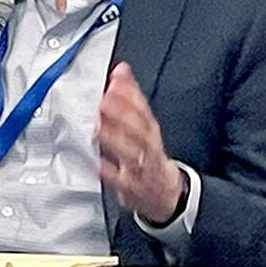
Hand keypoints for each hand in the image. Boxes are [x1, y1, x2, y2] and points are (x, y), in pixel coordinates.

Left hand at [97, 62, 186, 224]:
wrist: (167, 195)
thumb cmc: (150, 157)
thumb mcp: (146, 127)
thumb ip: (132, 98)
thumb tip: (121, 71)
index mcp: (151, 133)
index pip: (145, 109)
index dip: (132, 93)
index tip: (119, 78)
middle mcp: (149, 150)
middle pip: (140, 129)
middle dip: (124, 112)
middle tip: (107, 98)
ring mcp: (141, 169)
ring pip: (131, 153)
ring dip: (116, 139)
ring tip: (99, 126)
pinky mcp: (132, 188)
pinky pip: (120, 180)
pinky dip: (109, 172)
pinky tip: (98, 163)